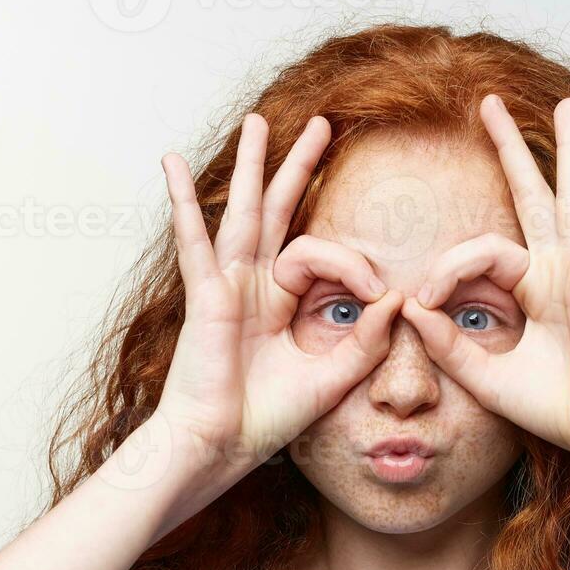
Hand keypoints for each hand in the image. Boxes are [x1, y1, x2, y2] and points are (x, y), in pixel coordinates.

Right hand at [154, 114, 399, 480]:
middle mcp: (251, 287)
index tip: (376, 289)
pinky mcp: (204, 296)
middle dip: (298, 167)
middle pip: (277, 212)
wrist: (221, 447)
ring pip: (241, 212)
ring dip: (250, 166)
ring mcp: (225, 287)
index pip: (319, 256)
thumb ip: (366, 341)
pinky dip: (182, 203)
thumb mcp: (331, 378)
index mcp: (277, 304)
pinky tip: (170, 164)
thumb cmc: (265, 421)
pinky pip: (193, 241)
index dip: (353, 264)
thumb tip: (398, 298)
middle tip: (322, 125)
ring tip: (257, 122)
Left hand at [397, 94, 569, 486]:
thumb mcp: (487, 377)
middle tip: (488, 105)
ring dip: (567, 150)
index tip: (420, 300)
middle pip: (534, 197)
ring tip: (564, 105)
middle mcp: (561, 272)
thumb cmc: (561, 410)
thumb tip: (409, 308)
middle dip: (510, 151)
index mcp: (537, 292)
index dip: (445, 269)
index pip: (483, 253)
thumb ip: (448, 344)